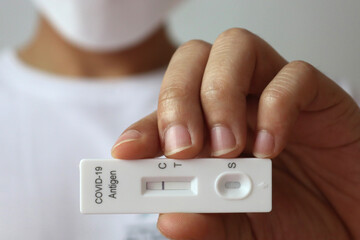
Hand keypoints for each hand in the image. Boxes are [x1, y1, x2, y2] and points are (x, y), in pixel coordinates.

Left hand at [111, 28, 359, 239]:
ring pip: (234, 49)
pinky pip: (292, 75)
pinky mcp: (314, 95)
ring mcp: (272, 93)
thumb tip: (170, 219)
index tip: (127, 151)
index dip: (142, 127)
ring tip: (228, 147)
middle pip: (192, 63)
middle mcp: (236, 104)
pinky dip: (275, 106)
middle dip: (177, 101)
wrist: (348, 222)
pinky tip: (271, 146)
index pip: (166, 113)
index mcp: (211, 133)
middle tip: (184, 148)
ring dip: (218, 96)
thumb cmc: (297, 220)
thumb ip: (209, 224)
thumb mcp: (244, 229)